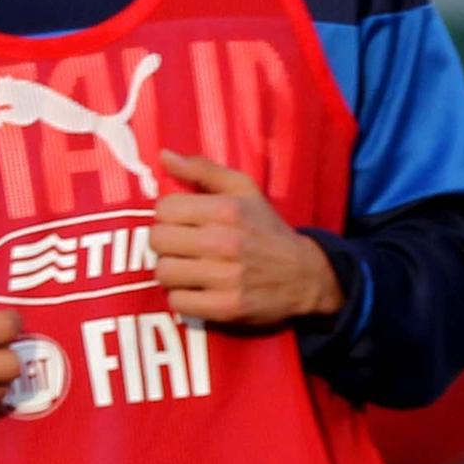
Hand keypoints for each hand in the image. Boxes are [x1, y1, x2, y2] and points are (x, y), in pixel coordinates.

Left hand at [155, 153, 341, 330]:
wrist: (306, 275)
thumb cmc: (267, 229)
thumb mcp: (243, 190)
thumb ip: (202, 170)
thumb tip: (164, 156)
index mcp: (226, 209)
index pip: (164, 209)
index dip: (168, 216)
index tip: (182, 223)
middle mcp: (224, 242)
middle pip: (158, 240)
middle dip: (166, 243)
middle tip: (181, 247)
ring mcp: (226, 277)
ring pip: (164, 272)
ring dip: (172, 272)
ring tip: (188, 269)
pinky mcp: (227, 308)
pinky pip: (178, 303)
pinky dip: (183, 298)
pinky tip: (196, 291)